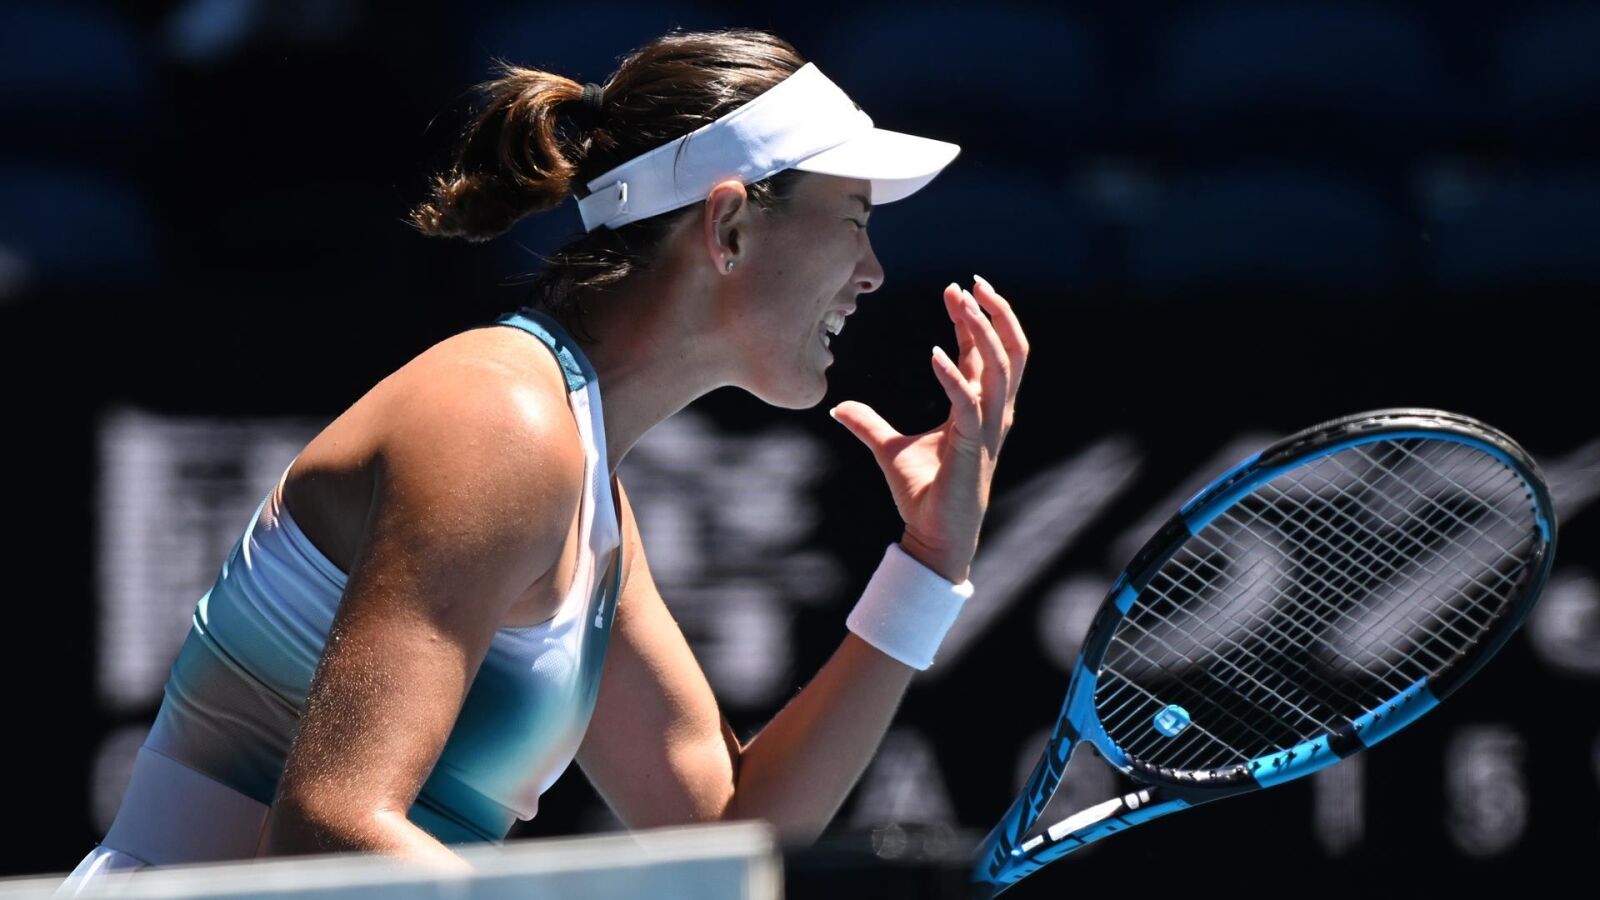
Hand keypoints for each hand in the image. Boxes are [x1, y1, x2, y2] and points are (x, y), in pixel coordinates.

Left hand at [831, 275, 1028, 583]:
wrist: (932, 538)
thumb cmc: (922, 495)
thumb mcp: (889, 449)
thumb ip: (868, 423)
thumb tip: (837, 407)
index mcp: (981, 409)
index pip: (988, 354)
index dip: (977, 319)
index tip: (957, 289)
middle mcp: (992, 414)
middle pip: (1010, 352)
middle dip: (995, 314)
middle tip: (970, 284)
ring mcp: (988, 430)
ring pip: (1001, 368)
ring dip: (983, 331)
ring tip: (962, 301)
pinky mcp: (973, 446)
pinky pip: (969, 403)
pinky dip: (953, 375)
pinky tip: (934, 353)